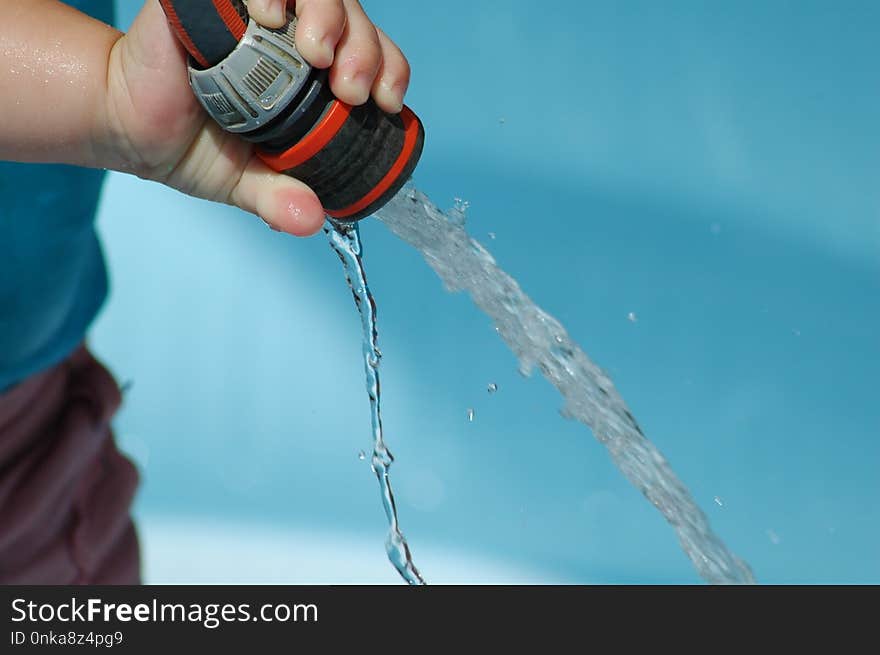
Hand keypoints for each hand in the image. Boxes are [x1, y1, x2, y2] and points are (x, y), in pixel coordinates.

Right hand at [103, 0, 410, 235]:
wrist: (127, 128)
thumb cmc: (191, 145)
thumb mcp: (247, 181)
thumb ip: (281, 197)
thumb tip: (312, 221)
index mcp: (312, 75)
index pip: (370, 55)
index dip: (388, 69)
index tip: (386, 101)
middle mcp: (291, 35)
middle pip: (351, 16)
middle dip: (365, 48)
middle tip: (350, 89)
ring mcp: (253, 11)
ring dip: (328, 14)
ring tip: (317, 54)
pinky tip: (270, 15)